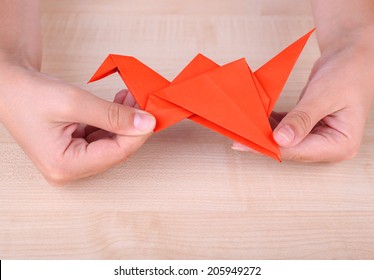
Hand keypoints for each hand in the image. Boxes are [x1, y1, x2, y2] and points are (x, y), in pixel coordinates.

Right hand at [0, 64, 155, 184]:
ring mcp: (72, 161)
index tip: (152, 115)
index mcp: (64, 166)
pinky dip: (114, 121)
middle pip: (115, 151)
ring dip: (125, 121)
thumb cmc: (29, 94)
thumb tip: (146, 123)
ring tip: (132, 97)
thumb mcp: (75, 103)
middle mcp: (68, 169)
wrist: (8, 86)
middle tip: (145, 103)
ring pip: (111, 143)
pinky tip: (121, 103)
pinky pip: (102, 137)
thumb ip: (113, 115)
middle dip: (133, 127)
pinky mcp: (74, 149)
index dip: (138, 134)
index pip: (115, 154)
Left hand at [233, 40, 373, 161]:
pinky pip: (284, 130)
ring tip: (242, 125)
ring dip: (264, 133)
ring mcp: (318, 138)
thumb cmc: (348, 73)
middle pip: (290, 149)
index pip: (298, 151)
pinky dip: (270, 124)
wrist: (352, 56)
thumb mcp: (323, 95)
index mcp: (341, 145)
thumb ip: (302, 119)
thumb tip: (281, 139)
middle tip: (238, 134)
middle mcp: (329, 146)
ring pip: (284, 141)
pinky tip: (255, 119)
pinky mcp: (308, 129)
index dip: (270, 147)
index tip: (245, 143)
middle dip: (265, 141)